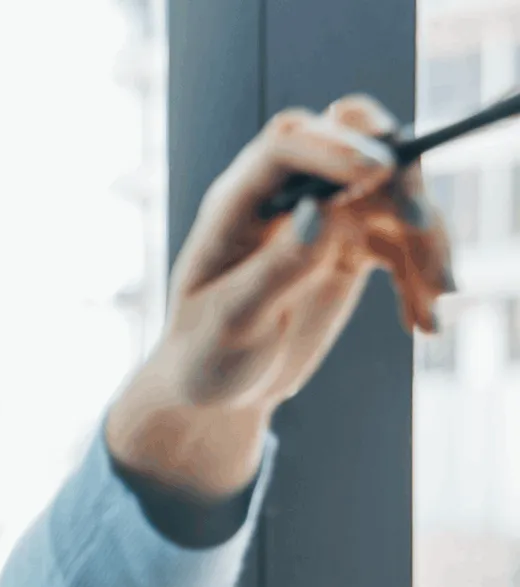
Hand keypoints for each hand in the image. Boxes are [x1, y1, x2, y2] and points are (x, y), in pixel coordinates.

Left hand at [114, 94, 451, 498]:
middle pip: (352, 146)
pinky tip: (424, 321)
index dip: (334, 146)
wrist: (219, 386)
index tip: (379, 172)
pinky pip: (403, 239)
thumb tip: (320, 210)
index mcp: (236, 204)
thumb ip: (275, 268)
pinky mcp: (350, 245)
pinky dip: (423, 273)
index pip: (285, 145)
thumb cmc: (206, 354)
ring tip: (438, 299)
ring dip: (426, 240)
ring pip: (392, 196)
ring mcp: (320, 217)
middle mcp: (282, 197)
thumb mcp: (232, 322)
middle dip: (398, 177)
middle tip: (420, 223)